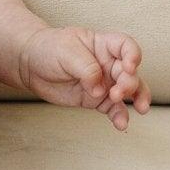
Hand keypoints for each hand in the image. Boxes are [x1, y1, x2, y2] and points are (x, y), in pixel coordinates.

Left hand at [16, 27, 151, 130]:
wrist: (29, 65)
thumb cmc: (48, 49)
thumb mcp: (66, 51)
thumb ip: (86, 68)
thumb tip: (100, 89)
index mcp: (103, 44)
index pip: (126, 46)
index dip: (133, 55)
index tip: (129, 66)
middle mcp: (108, 63)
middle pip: (130, 72)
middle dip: (129, 83)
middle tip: (117, 92)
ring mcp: (104, 82)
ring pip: (129, 91)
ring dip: (136, 99)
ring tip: (139, 109)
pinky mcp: (97, 99)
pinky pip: (114, 109)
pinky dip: (120, 116)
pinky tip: (122, 124)